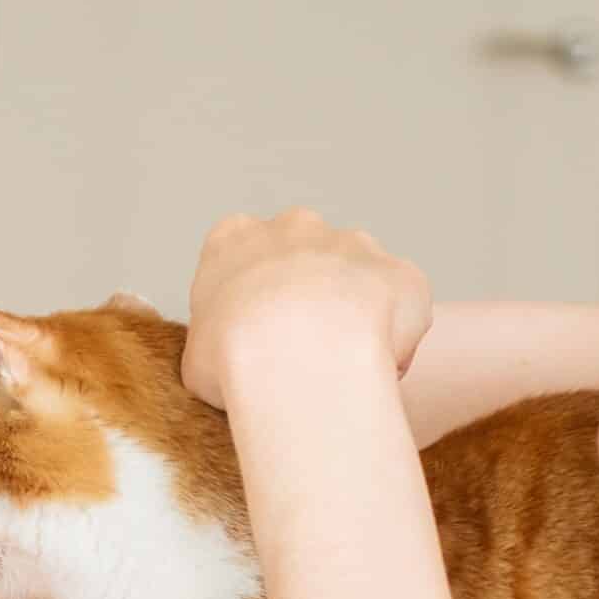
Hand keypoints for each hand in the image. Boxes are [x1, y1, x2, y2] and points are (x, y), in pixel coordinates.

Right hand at [182, 208, 431, 410]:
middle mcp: (296, 227)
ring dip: (356, 316)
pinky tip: (378, 371)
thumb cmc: (234, 359)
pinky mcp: (401, 272)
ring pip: (359, 280)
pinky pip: (403, 306)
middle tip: (303, 355)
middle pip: (305, 258)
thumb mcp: (195, 358)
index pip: (243, 260)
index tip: (256, 341)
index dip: (252, 305)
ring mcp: (353, 242)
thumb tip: (232, 363)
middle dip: (309, 299)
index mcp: (235, 237)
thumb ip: (217, 345)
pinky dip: (397, 337)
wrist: (297, 357)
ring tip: (343, 370)